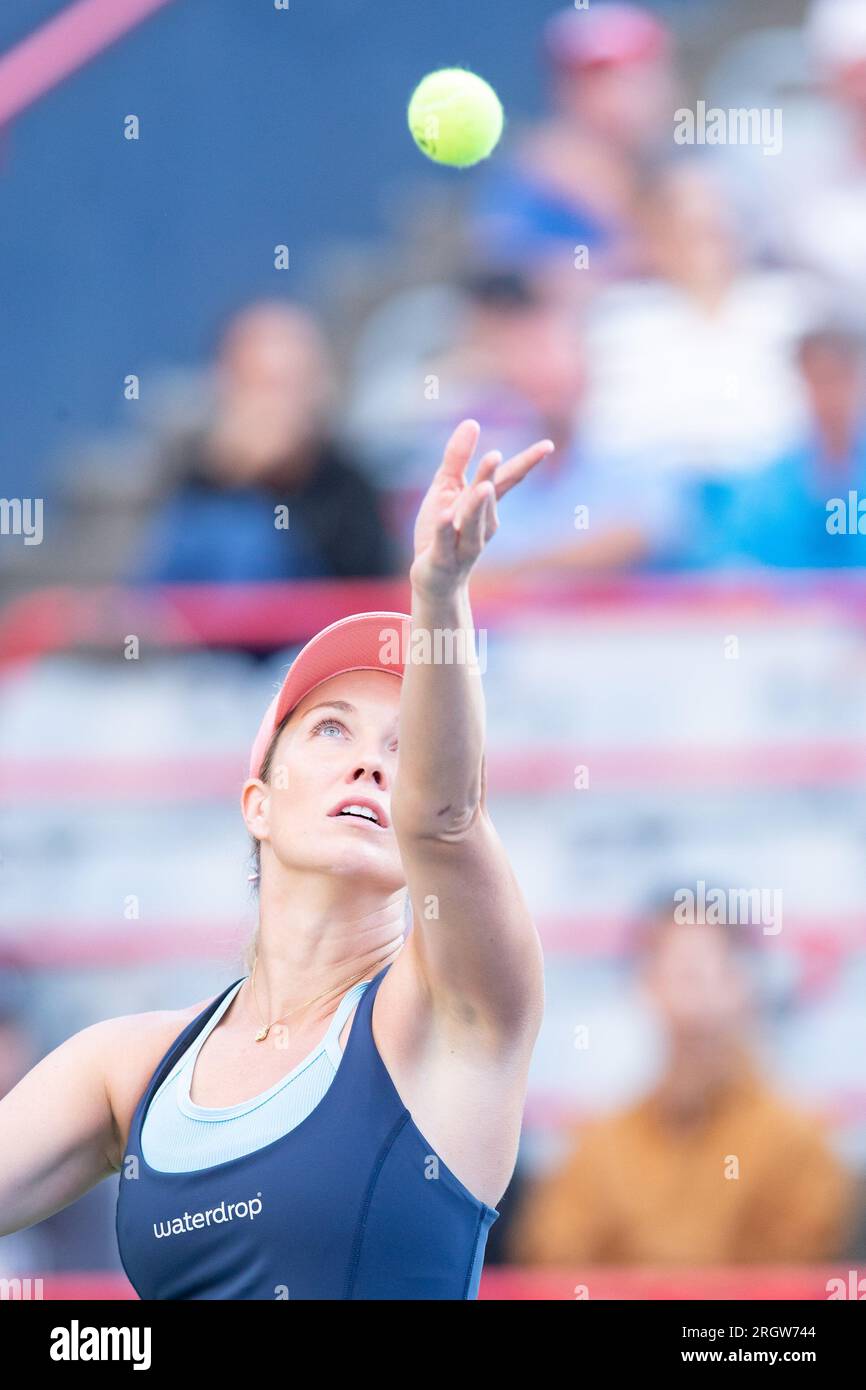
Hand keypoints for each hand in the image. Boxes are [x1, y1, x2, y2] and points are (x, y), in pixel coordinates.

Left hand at [409, 419, 554, 597]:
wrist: (436, 580)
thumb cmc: (444, 530)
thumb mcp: (446, 488)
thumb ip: (458, 458)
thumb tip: (472, 422)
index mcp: (485, 505)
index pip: (507, 480)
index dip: (526, 463)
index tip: (548, 445)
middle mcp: (482, 525)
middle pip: (487, 498)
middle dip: (490, 478)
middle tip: (495, 455)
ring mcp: (464, 544)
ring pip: (472, 524)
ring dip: (477, 507)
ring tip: (482, 488)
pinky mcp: (443, 559)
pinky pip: (445, 542)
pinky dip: (446, 530)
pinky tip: (445, 516)